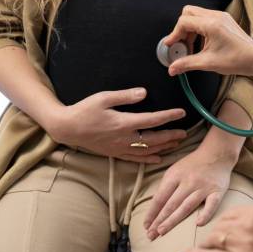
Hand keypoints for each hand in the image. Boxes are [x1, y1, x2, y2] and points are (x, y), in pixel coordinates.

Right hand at [46, 87, 186, 162]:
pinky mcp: (115, 153)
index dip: (169, 116)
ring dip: (164, 147)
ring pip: (147, 150)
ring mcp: (120, 148)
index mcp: (123, 123)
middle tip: (185, 133)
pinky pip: (136, 158)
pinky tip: (159, 158)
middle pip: (154, 139)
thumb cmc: (84, 110)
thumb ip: (125, 96)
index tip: (181, 113)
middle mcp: (124, 138)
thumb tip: (144, 93)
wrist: (67, 128)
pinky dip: (149, 159)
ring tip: (176, 143)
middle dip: (171, 136)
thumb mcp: (103, 98)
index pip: (152, 120)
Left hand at [143, 145, 236, 238]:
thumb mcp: (175, 170)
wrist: (217, 152)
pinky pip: (211, 204)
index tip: (145, 225)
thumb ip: (166, 186)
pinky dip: (206, 214)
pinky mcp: (217, 191)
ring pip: (186, 206)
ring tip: (162, 232)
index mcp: (175, 176)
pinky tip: (198, 224)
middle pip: (171, 204)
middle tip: (151, 235)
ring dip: (173, 220)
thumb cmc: (193, 164)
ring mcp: (203, 187)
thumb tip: (155, 207)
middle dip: (159, 220)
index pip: (160, 197)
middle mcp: (188, 182)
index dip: (152, 212)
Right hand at [164, 5, 252, 75]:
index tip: (171, 46)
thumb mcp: (208, 63)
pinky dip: (198, 29)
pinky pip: (204, 18)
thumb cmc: (236, 60)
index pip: (184, 22)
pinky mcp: (224, 19)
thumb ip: (187, 63)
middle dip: (181, 29)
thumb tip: (171, 69)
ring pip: (196, 15)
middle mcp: (215, 16)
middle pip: (188, 13)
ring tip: (192, 47)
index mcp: (211, 24)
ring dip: (190, 30)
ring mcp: (220, 16)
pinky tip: (201, 44)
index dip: (174, 34)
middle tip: (182, 45)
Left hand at [185, 206, 252, 251]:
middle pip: (218, 228)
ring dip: (208, 247)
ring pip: (214, 241)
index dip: (221, 226)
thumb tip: (238, 223)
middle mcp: (247, 224)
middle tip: (215, 246)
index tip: (220, 234)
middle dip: (214, 237)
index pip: (227, 216)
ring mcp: (244, 242)